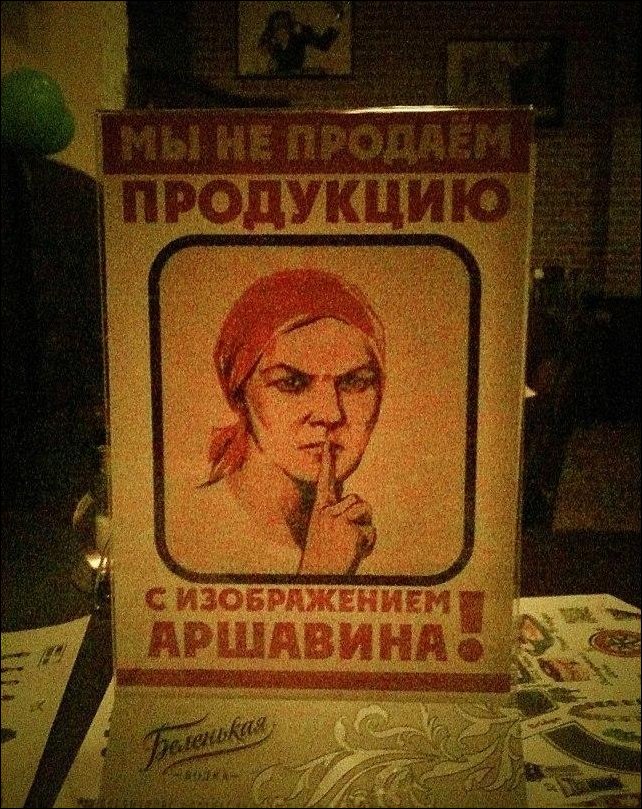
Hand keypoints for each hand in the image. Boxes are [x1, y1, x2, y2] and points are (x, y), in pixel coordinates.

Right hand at [298, 440, 375, 574]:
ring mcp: (339, 520)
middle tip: (345, 540)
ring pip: (366, 512)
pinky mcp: (351, 531)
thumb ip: (335, 513)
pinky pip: (371, 532)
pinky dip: (368, 544)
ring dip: (364, 530)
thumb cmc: (324, 556)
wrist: (319, 577)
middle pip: (359, 501)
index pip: (325, 481)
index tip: (329, 441)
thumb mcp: (324, 530)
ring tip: (348, 545)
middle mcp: (328, 511)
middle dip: (361, 519)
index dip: (327, 461)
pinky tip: (355, 552)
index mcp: (320, 510)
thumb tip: (352, 500)